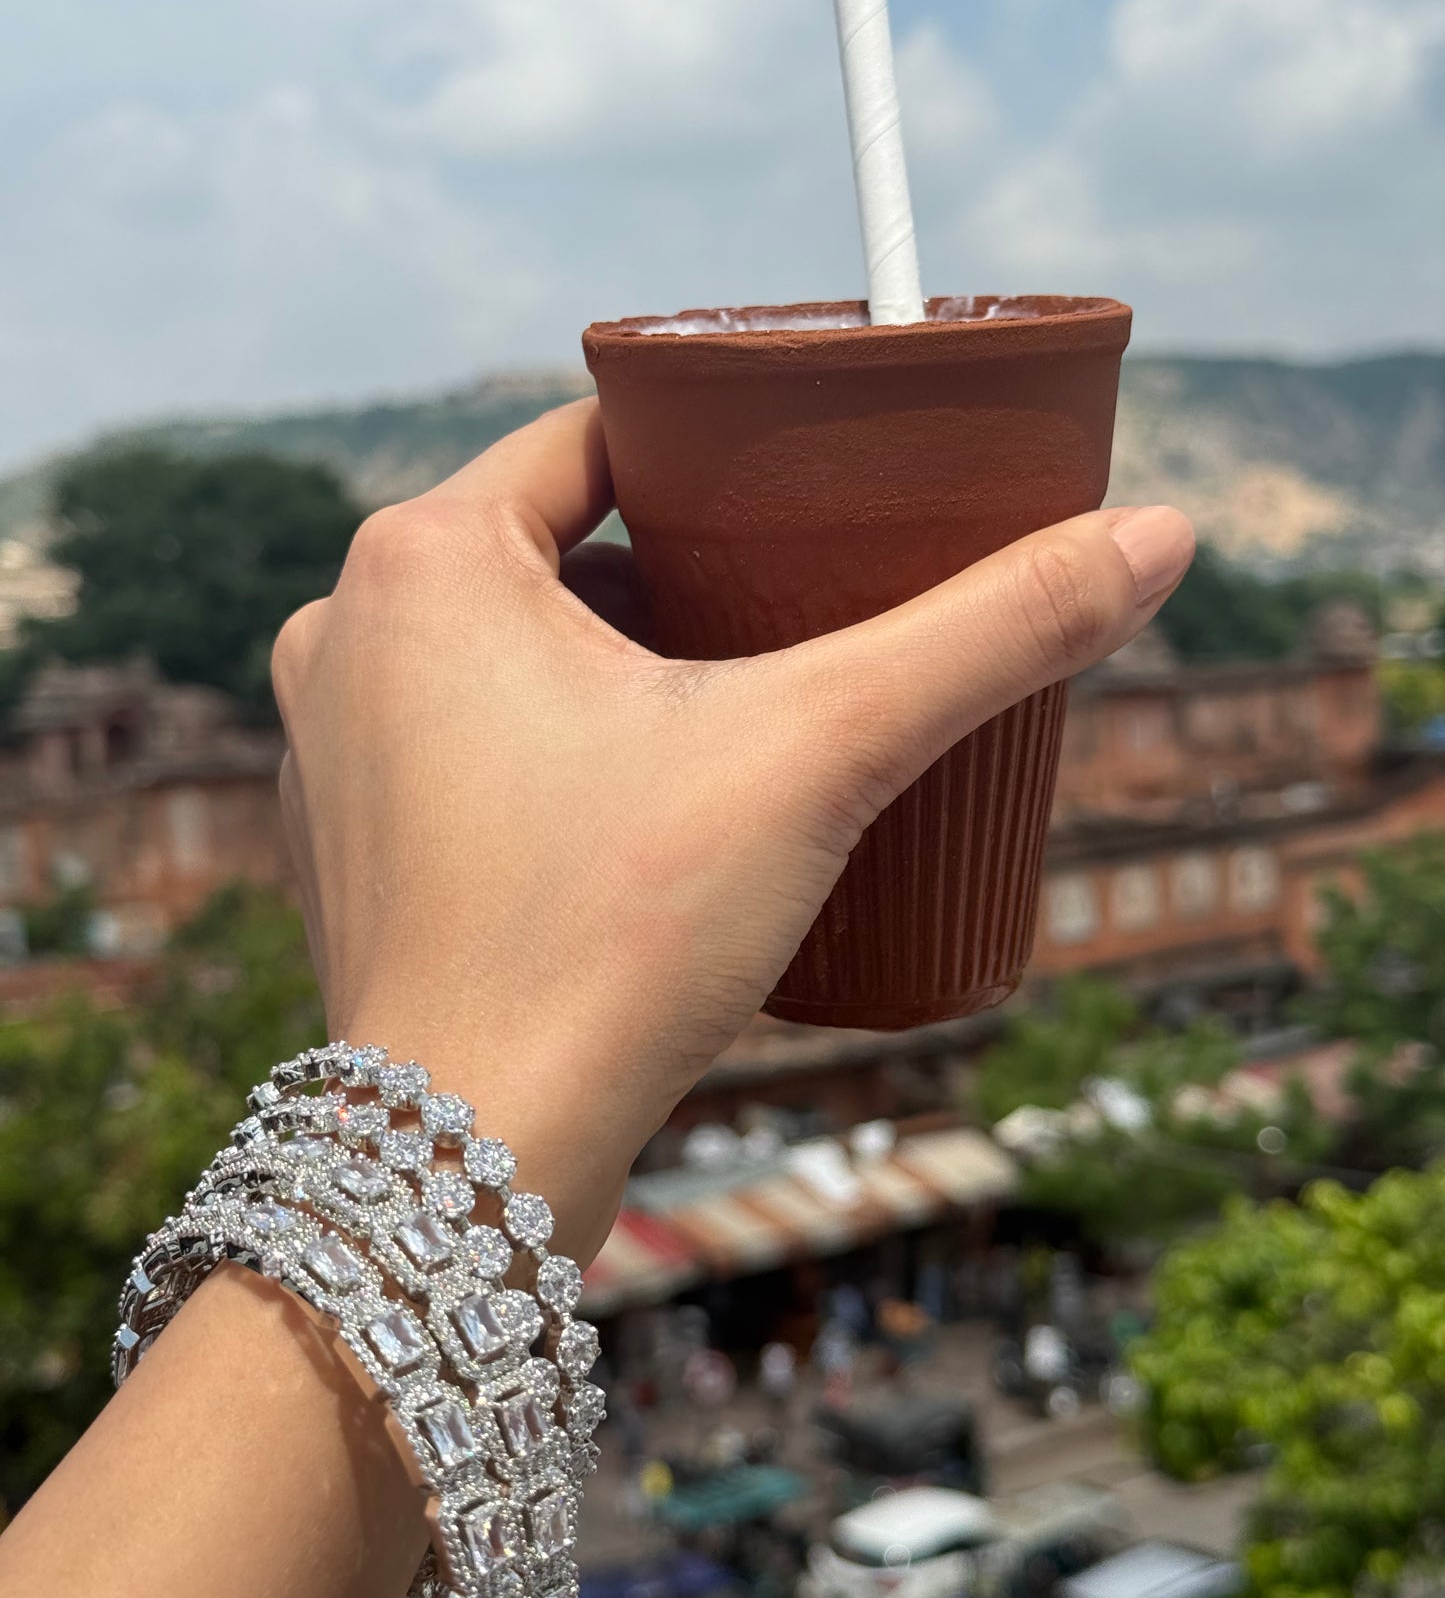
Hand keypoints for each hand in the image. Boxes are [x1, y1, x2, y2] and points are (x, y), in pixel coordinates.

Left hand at [273, 399, 1191, 1261]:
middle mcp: (344, 634)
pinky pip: (468, 745)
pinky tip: (655, 799)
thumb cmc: (611, 938)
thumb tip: (1160, 539)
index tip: (814, 487)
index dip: (719, 450)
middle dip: (687, 566)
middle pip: (558, 546)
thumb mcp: (824, 752)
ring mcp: (330, 749)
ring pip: (509, 652)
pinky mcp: (350, 850)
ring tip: (753, 701)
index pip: (597, 437)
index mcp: (420, 558)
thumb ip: (990, 633)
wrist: (469, 1160)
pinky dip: (559, 748)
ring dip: (624, 661)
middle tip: (812, 601)